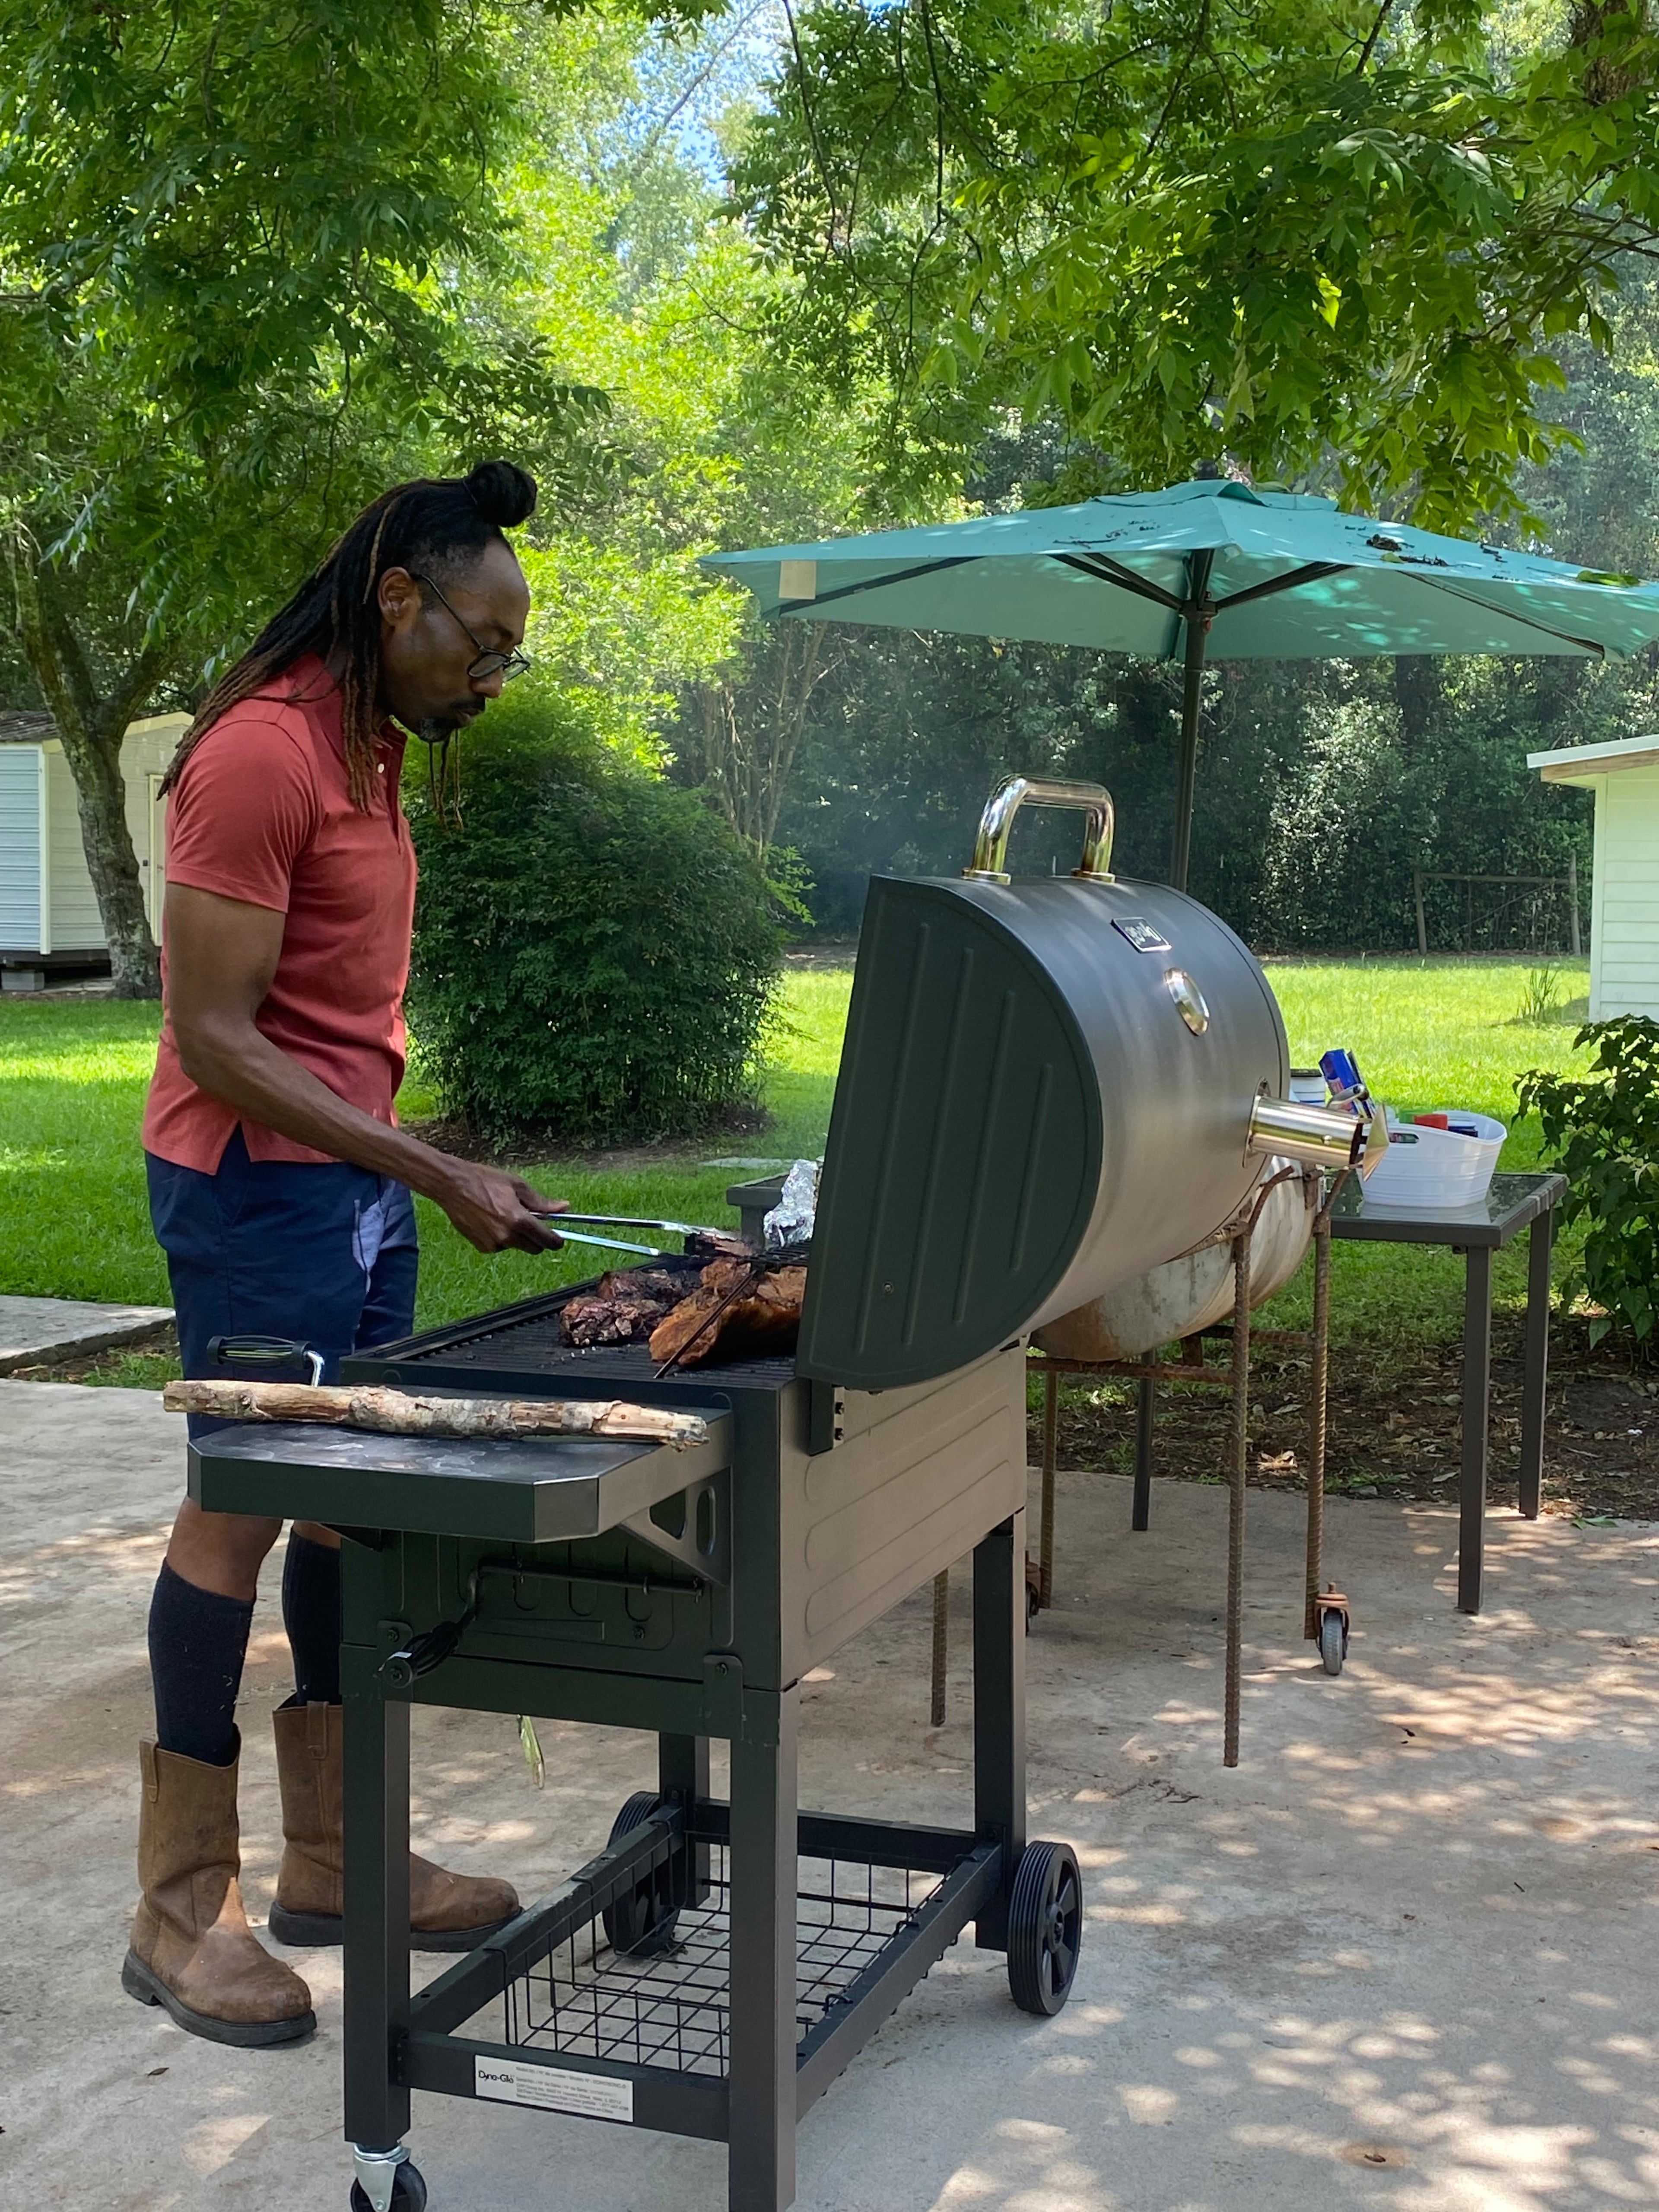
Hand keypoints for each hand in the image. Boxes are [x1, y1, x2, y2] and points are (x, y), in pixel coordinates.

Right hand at [434, 1162, 567, 1252]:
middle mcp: (507, 1236)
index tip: (558, 1239)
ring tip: (504, 1215)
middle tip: (531, 1223)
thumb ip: (541, 1202)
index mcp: (518, 1220)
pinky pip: (501, 1246)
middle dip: (537, 1239)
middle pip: (534, 1248)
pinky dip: (502, 1238)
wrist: (453, 1186)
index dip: (556, 1241)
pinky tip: (492, 1221)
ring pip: (517, 1246)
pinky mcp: (482, 1247)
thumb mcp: (517, 1186)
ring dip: (518, 1237)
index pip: (546, 1240)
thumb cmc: (485, 1181)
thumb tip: (564, 1208)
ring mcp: (493, 1244)